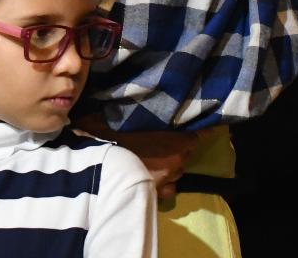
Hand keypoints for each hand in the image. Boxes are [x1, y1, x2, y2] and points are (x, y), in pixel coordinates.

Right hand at [76, 114, 197, 199]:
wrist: (101, 169)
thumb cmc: (111, 138)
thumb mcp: (120, 117)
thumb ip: (133, 113)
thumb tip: (119, 104)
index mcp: (175, 141)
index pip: (195, 136)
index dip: (187, 132)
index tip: (182, 127)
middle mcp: (177, 160)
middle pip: (186, 153)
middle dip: (176, 148)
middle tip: (159, 142)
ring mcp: (169, 179)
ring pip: (177, 171)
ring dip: (170, 165)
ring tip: (154, 160)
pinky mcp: (159, 194)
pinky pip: (169, 187)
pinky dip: (165, 183)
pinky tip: (152, 178)